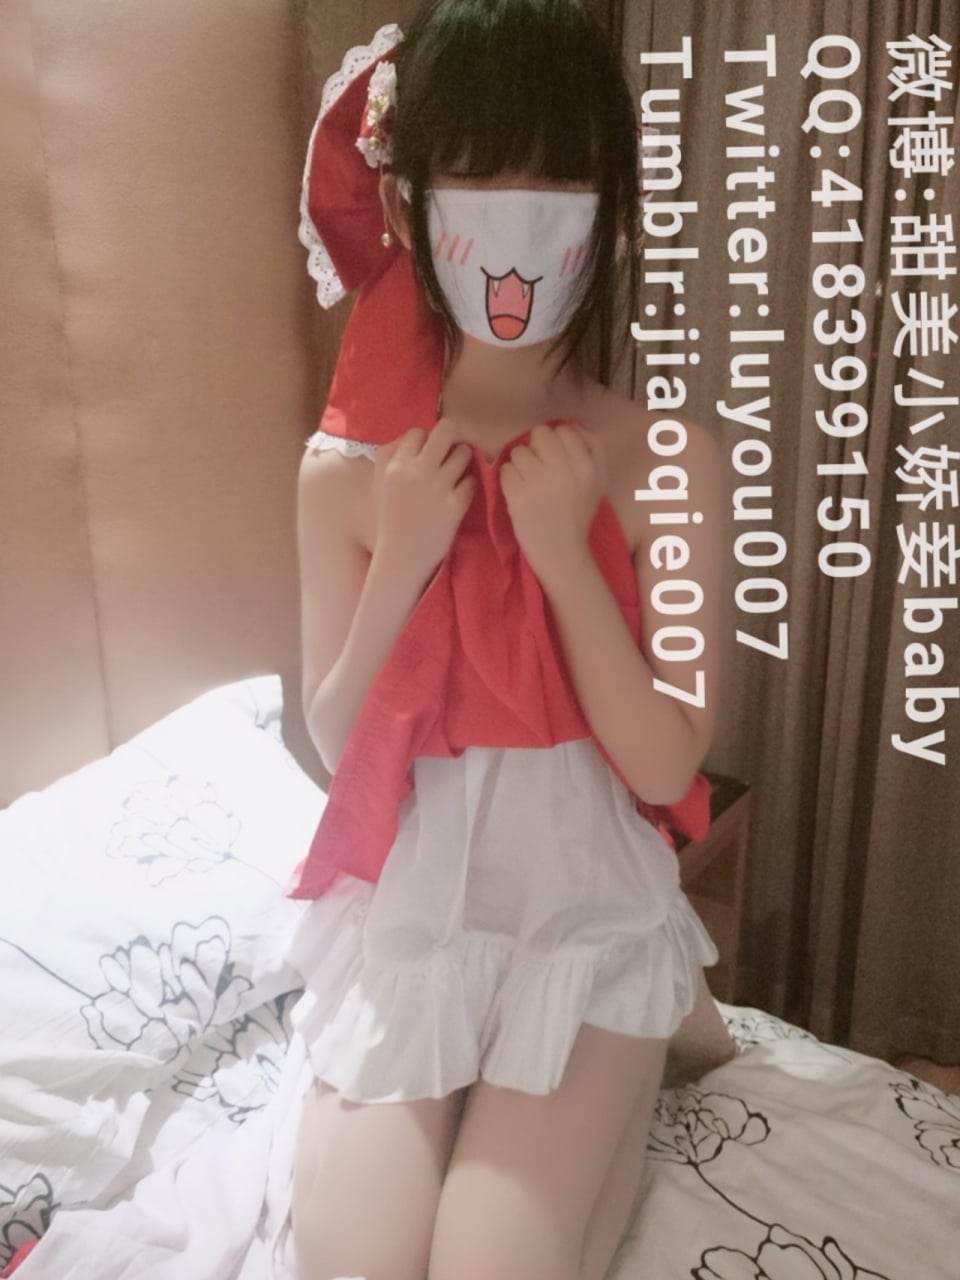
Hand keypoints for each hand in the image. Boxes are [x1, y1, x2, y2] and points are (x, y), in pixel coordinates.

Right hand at [372, 418, 476, 584]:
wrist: (401, 556)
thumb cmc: (389, 519)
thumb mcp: (379, 484)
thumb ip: (390, 456)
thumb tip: (415, 436)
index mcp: (395, 465)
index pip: (418, 433)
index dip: (425, 441)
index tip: (427, 454)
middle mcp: (417, 471)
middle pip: (446, 430)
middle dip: (451, 438)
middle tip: (451, 453)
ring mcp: (438, 487)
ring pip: (464, 453)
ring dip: (462, 462)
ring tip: (455, 475)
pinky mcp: (456, 505)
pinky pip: (472, 481)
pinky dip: (468, 486)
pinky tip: (458, 495)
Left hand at [499, 421, 607, 584]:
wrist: (563, 553)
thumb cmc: (579, 516)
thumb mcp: (599, 481)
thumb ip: (595, 448)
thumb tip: (575, 423)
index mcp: (587, 466)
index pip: (564, 430)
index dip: (556, 443)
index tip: (554, 460)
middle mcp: (565, 470)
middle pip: (539, 434)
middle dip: (535, 449)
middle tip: (538, 469)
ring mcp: (540, 482)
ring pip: (518, 451)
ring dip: (520, 465)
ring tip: (529, 484)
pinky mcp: (518, 495)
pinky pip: (505, 470)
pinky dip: (508, 480)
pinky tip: (519, 494)